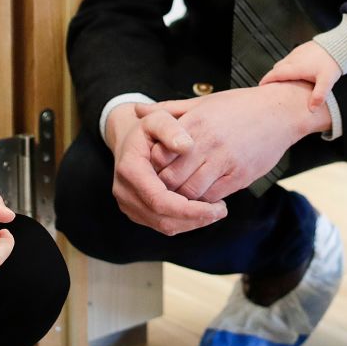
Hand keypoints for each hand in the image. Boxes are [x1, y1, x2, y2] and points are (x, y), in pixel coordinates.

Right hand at [103, 101, 226, 235]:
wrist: (128, 140)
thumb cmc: (147, 129)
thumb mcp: (158, 119)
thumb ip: (171, 129)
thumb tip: (187, 146)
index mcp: (130, 170)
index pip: (160, 200)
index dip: (188, 209)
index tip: (215, 207)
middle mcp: (125, 192)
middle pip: (162, 219)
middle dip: (194, 218)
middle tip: (221, 210)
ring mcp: (129, 205)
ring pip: (163, 226)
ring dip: (191, 223)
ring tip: (215, 211)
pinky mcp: (136, 212)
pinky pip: (162, 224)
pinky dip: (184, 222)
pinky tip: (201, 211)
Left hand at [140, 80, 324, 204]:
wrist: (281, 112)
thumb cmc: (239, 106)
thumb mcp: (202, 103)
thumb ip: (169, 110)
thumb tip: (137, 110)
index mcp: (195, 123)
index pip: (160, 155)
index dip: (152, 168)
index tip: (150, 172)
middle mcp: (207, 142)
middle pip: (172, 178)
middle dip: (163, 188)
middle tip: (159, 192)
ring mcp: (225, 161)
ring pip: (191, 192)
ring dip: (182, 199)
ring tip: (178, 198)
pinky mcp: (240, 175)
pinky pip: (213, 197)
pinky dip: (203, 202)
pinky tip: (200, 198)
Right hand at [259, 41, 343, 107]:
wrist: (338, 44)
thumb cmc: (332, 61)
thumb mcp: (326, 81)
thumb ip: (318, 95)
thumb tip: (312, 109)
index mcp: (296, 68)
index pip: (275, 74)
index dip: (266, 80)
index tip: (260, 86)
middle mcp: (294, 59)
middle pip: (277, 68)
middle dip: (272, 77)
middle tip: (270, 86)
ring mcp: (297, 52)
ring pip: (283, 63)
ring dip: (280, 71)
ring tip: (283, 80)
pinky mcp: (302, 48)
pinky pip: (290, 58)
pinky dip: (288, 65)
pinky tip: (296, 70)